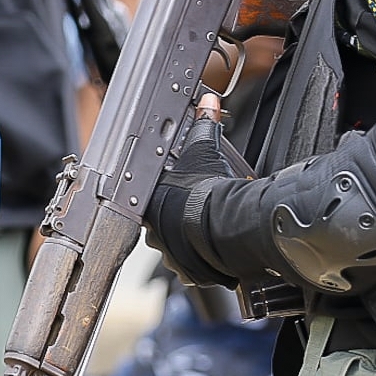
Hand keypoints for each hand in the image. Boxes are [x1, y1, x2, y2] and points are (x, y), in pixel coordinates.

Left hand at [144, 94, 238, 286]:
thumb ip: (204, 124)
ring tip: (211, 224)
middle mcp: (154, 233)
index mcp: (148, 203)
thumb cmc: (208, 190)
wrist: (227, 225)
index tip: (181, 189)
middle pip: (163, 223)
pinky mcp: (190, 272)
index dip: (166, 194)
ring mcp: (171, 255)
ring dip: (190, 237)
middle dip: (179, 215)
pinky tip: (217, 243)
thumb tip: (208, 102)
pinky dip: (204, 258)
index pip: (148, 198)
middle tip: (199, 204)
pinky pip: (194, 265)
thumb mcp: (204, 149)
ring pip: (177, 246)